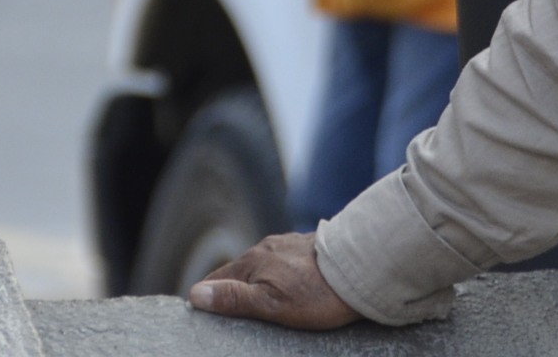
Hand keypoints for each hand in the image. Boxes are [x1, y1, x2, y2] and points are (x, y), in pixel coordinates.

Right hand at [187, 233, 357, 328]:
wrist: (361, 269)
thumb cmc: (316, 294)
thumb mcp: (271, 304)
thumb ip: (234, 298)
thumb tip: (196, 294)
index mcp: (253, 261)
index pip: (217, 279)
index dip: (208, 296)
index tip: (203, 314)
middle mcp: (266, 247)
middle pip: (239, 272)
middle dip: (232, 289)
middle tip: (232, 312)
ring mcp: (288, 244)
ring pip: (263, 265)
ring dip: (258, 281)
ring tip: (262, 300)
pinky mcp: (307, 247)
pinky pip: (284, 262)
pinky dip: (279, 275)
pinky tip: (290, 286)